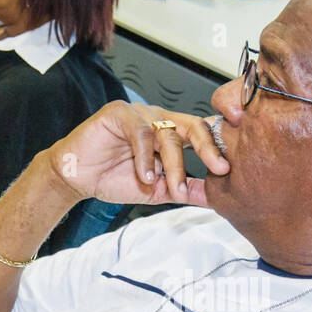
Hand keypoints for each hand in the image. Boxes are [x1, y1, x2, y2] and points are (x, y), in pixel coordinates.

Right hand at [44, 101, 228, 207]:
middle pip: (192, 126)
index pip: (202, 133)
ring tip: (168, 188)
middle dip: (209, 148)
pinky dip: (146, 156)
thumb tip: (216, 198)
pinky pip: (140, 132)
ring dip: (172, 165)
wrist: (78, 179)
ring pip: (167, 134)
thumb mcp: (157, 190)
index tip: (233, 167)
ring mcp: (139, 113)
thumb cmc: (113, 178)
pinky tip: (145, 176)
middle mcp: (158, 118)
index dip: (218, 145)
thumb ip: (184, 189)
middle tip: (220, 169)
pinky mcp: (118, 113)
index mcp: (170, 132)